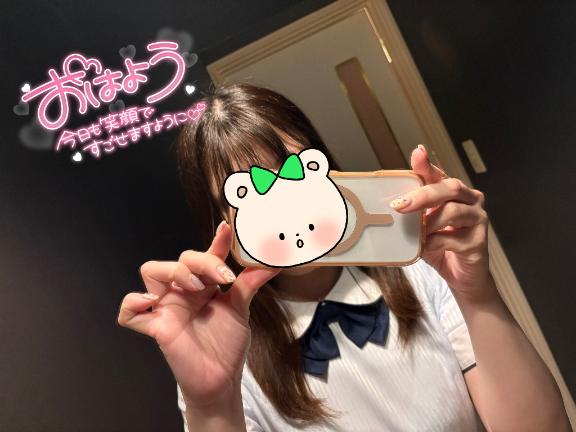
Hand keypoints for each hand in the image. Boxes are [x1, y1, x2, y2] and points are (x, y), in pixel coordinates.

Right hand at [117, 221, 279, 407]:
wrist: (222, 379)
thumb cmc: (227, 344)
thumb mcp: (240, 310)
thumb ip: (249, 285)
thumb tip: (271, 263)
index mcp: (204, 284)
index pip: (206, 256)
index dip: (216, 241)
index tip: (227, 228)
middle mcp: (183, 291)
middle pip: (180, 259)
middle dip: (200, 262)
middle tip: (222, 277)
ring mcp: (167, 307)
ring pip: (151, 271)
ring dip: (173, 272)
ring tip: (195, 287)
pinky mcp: (157, 327)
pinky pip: (129, 313)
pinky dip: (132, 304)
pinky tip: (149, 302)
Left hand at [389, 145, 490, 298]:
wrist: (462, 277)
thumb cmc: (440, 246)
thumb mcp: (420, 226)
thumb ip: (411, 212)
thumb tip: (392, 203)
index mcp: (453, 192)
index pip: (438, 173)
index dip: (426, 164)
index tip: (417, 153)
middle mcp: (469, 200)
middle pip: (449, 187)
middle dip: (423, 195)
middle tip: (400, 205)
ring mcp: (477, 219)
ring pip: (453, 211)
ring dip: (429, 222)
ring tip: (416, 232)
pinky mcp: (479, 241)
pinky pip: (453, 238)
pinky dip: (434, 242)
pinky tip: (425, 248)